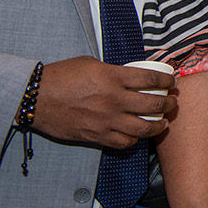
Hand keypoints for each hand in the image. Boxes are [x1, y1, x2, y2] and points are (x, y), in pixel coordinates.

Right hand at [30, 56, 175, 147]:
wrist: (36, 97)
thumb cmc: (61, 76)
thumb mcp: (92, 64)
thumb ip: (115, 71)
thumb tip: (133, 76)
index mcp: (114, 77)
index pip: (151, 80)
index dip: (167, 81)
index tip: (171, 82)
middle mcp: (114, 100)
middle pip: (153, 105)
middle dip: (169, 104)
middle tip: (172, 102)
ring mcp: (106, 120)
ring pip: (143, 128)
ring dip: (158, 125)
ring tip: (162, 122)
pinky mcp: (96, 136)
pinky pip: (124, 142)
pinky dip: (134, 139)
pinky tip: (137, 134)